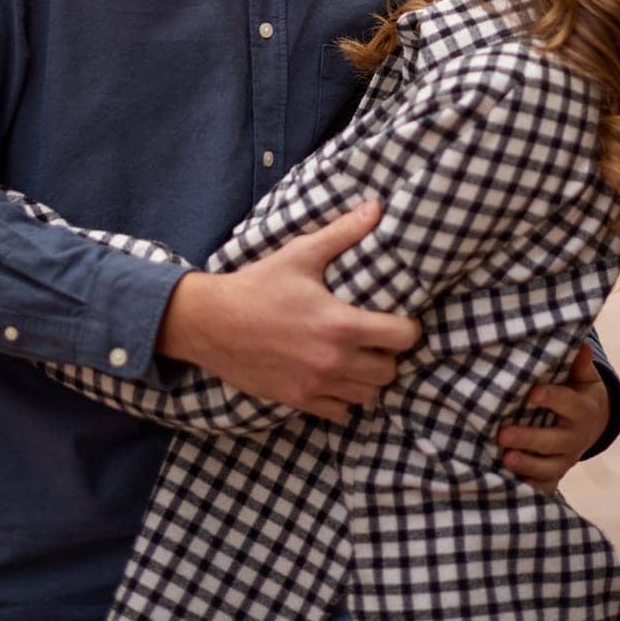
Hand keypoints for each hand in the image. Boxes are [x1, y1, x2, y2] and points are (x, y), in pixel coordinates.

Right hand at [155, 199, 421, 422]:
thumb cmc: (258, 286)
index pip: (402, 337)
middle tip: (378, 339)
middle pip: (389, 371)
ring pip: (367, 396)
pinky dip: (343, 399)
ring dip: (368, 378)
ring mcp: (315, 385)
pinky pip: (339, 412)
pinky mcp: (297, 400)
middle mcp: (333, 361)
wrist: (211, 322)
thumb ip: (343, 232)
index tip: (399, 320)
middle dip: (390, 354)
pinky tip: (335, 377)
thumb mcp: (301, 254)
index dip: (408, 328)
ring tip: (359, 358)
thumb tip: (375, 207)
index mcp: (340, 324)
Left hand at [496, 342, 609, 490]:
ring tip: (505, 459)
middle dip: (528, 439)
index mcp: (582, 409)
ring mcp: (565, 459)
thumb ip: (580, 364)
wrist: (594, 425)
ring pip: (547, 466)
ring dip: (526, 464)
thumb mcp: (585, 378)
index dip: (551, 398)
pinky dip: (528, 484)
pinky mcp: (555, 473)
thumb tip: (581, 343)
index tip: (531, 392)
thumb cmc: (579, 393)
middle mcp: (575, 437)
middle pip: (552, 440)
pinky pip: (543, 484)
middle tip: (502, 434)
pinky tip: (507, 483)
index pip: (567, 403)